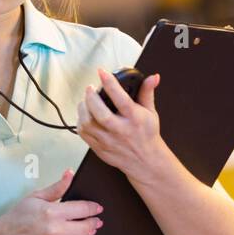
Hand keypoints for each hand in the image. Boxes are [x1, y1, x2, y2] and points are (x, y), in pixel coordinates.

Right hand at [0, 169, 103, 234]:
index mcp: (51, 212)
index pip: (83, 209)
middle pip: (86, 228)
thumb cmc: (15, 219)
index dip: (93, 208)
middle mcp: (54, 231)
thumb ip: (56, 188)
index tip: (98, 209)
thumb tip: (70, 174)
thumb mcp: (34, 198)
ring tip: (78, 232)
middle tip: (94, 222)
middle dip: (93, 224)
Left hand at [76, 68, 165, 182]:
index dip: (110, 84)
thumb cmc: (147, 135)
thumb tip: (152, 77)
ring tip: (86, 101)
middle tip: (90, 88)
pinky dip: (81, 122)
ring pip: (88, 124)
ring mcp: (109, 141)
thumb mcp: (151, 112)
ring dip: (83, 109)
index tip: (102, 72)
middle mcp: (121, 131)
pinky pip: (84, 134)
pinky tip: (84, 115)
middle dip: (91, 98)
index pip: (122, 99)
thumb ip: (147, 93)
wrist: (146, 162)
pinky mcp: (100, 148)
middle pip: (101, 114)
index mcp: (135, 119)